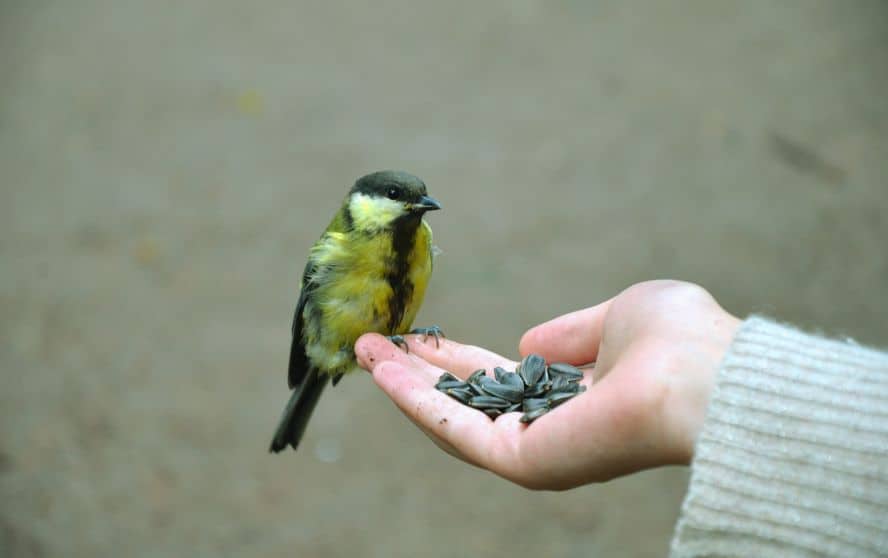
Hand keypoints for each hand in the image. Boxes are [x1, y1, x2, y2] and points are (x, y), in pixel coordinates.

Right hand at [355, 280, 740, 489]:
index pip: (497, 378)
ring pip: (450, 418)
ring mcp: (533, 449)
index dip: (453, 357)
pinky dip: (414, 400)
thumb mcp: (616, 317)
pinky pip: (455, 429)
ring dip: (403, 385)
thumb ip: (569, 332)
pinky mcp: (522, 461)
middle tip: (371, 343)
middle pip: (465, 399)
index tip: (417, 336)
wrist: (706, 375)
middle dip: (417, 372)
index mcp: (572, 396)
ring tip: (362, 351)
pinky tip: (381, 370)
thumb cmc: (678, 340)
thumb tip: (525, 341)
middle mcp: (548, 428)